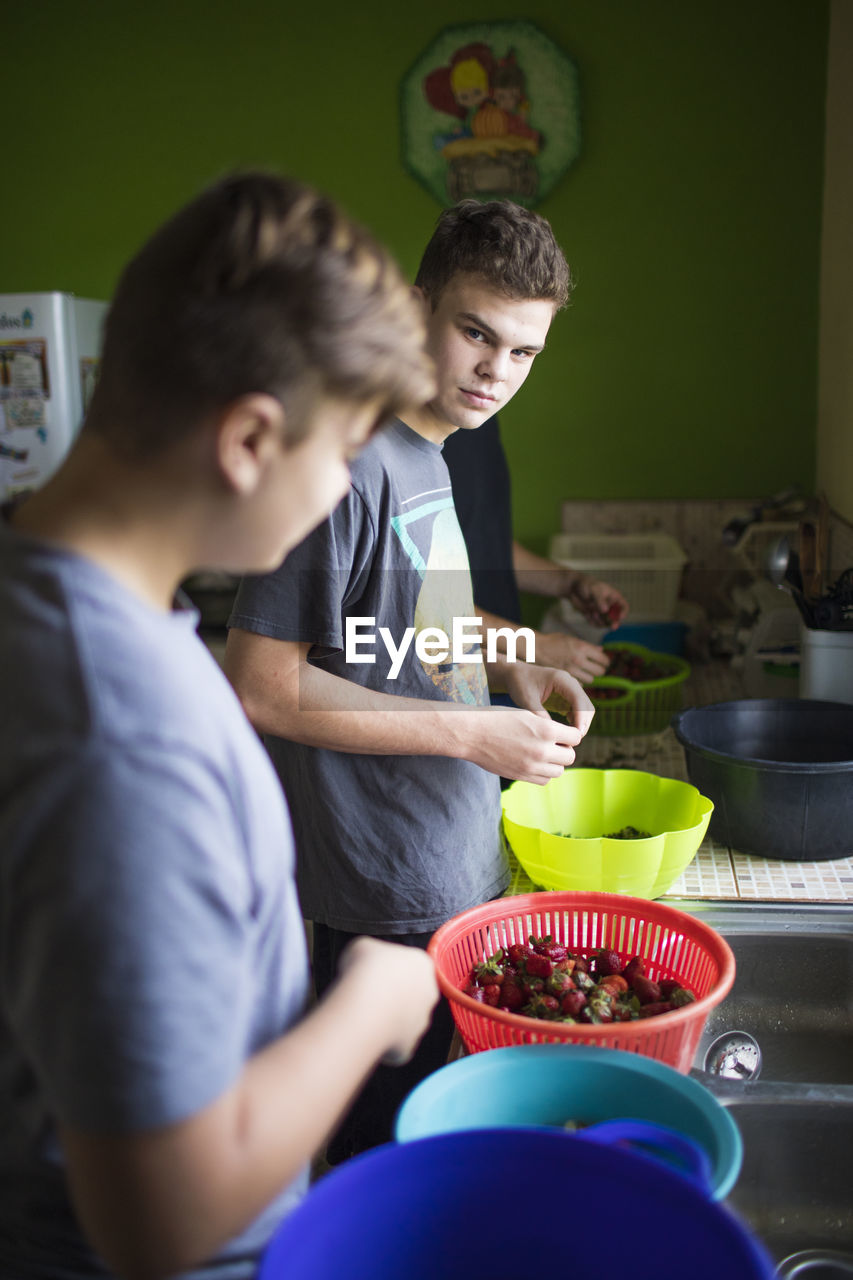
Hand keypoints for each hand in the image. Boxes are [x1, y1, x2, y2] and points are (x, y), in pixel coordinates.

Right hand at [336, 936, 438, 1065]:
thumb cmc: (366, 971)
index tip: (372, 973)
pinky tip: (365, 1032)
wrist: (365, 1005)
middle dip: (392, 996)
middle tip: (368, 994)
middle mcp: (429, 994)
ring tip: (363, 1013)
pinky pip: (392, 1045)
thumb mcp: (363, 947)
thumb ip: (373, 954)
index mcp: (422, 964)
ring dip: (386, 1019)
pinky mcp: (408, 1047)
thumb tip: (367, 962)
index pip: (409, 967)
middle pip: (410, 995)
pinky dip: (379, 1041)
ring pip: (402, 1021)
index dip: (388, 970)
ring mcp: (421, 1023)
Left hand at [502, 662, 594, 737]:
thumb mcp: (526, 699)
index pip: (579, 700)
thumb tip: (553, 732)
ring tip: (568, 736)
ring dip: (581, 723)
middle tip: (573, 740)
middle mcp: (570, 683)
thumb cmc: (519, 684)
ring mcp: (570, 689)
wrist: (515, 675)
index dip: (581, 718)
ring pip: (585, 709)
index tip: (576, 735)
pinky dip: (576, 721)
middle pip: (587, 706)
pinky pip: (578, 710)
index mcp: (562, 679)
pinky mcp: (567, 696)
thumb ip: (539, 714)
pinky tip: (565, 728)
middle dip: (583, 723)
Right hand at [534, 631, 610, 683]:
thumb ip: (586, 645)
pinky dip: (579, 681)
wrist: (535, 648)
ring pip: (591, 680)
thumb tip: (601, 650)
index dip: (605, 661)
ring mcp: (572, 669)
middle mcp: (578, 659)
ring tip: (584, 673)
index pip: (603, 659)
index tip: (603, 662)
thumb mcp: (571, 639)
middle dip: (599, 670)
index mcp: (582, 647)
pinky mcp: (565, 677)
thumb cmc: (552, 642)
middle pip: (600, 671)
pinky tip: (574, 676)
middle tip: (595, 668)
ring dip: (589, 677)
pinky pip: (579, 684)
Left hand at [564, 576, 628, 627]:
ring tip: (592, 612)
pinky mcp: (594, 617)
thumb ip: (599, 600)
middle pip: (616, 618)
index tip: (620, 618)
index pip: (623, 607)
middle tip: (613, 627)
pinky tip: (587, 614)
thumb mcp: (594, 590)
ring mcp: (602, 613)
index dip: (623, 613)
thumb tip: (605, 610)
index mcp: (614, 597)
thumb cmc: (586, 585)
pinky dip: (592, 622)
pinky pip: (596, 624)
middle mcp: (610, 606)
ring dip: (600, 621)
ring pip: (605, 623)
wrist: (573, 588)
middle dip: (614, 622)